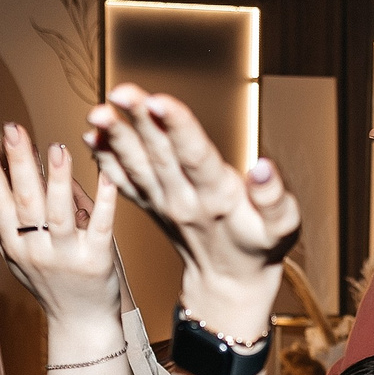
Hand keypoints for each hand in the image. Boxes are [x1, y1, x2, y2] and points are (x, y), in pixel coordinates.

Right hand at [0, 123, 120, 333]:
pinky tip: (107, 174)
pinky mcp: (98, 261)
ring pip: (59, 214)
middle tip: (13, 129)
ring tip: (56, 147)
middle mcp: (36, 252)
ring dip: (57, 180)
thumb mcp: (14, 259)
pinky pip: (101, 226)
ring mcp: (67, 257)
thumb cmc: (50, 285)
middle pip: (24, 202)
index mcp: (15, 246)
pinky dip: (104, 200)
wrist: (82, 324)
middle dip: (17, 164)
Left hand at [89, 84, 295, 324]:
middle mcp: (184, 199)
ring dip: (115, 137)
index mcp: (218, 197)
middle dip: (139, 121)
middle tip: (120, 93)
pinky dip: (106, 161)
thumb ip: (274, 197)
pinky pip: (123, 182)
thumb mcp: (282, 226)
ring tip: (97, 113)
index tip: (159, 101)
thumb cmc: (261, 246)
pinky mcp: (150, 206)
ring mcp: (163, 203)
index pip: (195, 156)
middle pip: (159, 153)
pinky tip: (91, 138)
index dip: (177, 126)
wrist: (229, 281)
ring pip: (136, 165)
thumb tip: (263, 167)